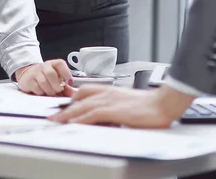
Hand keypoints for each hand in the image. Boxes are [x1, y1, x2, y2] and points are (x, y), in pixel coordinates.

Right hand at [15, 60, 72, 95]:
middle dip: (56, 85)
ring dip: (49, 91)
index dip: (66, 73)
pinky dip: (41, 92)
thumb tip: (74, 94)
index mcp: (53, 64)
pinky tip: (43, 92)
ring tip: (51, 93)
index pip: (60, 64)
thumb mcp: (57, 79)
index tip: (69, 82)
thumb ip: (66, 87)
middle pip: (51, 74)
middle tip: (58, 91)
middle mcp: (44, 66)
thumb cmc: (46, 77)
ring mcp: (35, 72)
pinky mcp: (28, 80)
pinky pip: (36, 88)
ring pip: (43, 82)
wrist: (28, 74)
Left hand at [49, 85, 194, 127]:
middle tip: (52, 116)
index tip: (62, 106)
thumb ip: (116, 108)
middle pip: (79, 98)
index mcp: (111, 90)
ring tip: (55, 121)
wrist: (163, 103)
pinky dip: (81, 119)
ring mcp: (110, 100)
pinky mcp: (114, 110)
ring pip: (82, 106)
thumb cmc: (150, 105)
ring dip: (67, 114)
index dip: (72, 98)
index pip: (85, 91)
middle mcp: (107, 93)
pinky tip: (73, 124)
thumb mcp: (128, 104)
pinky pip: (92, 114)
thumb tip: (108, 118)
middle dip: (64, 108)